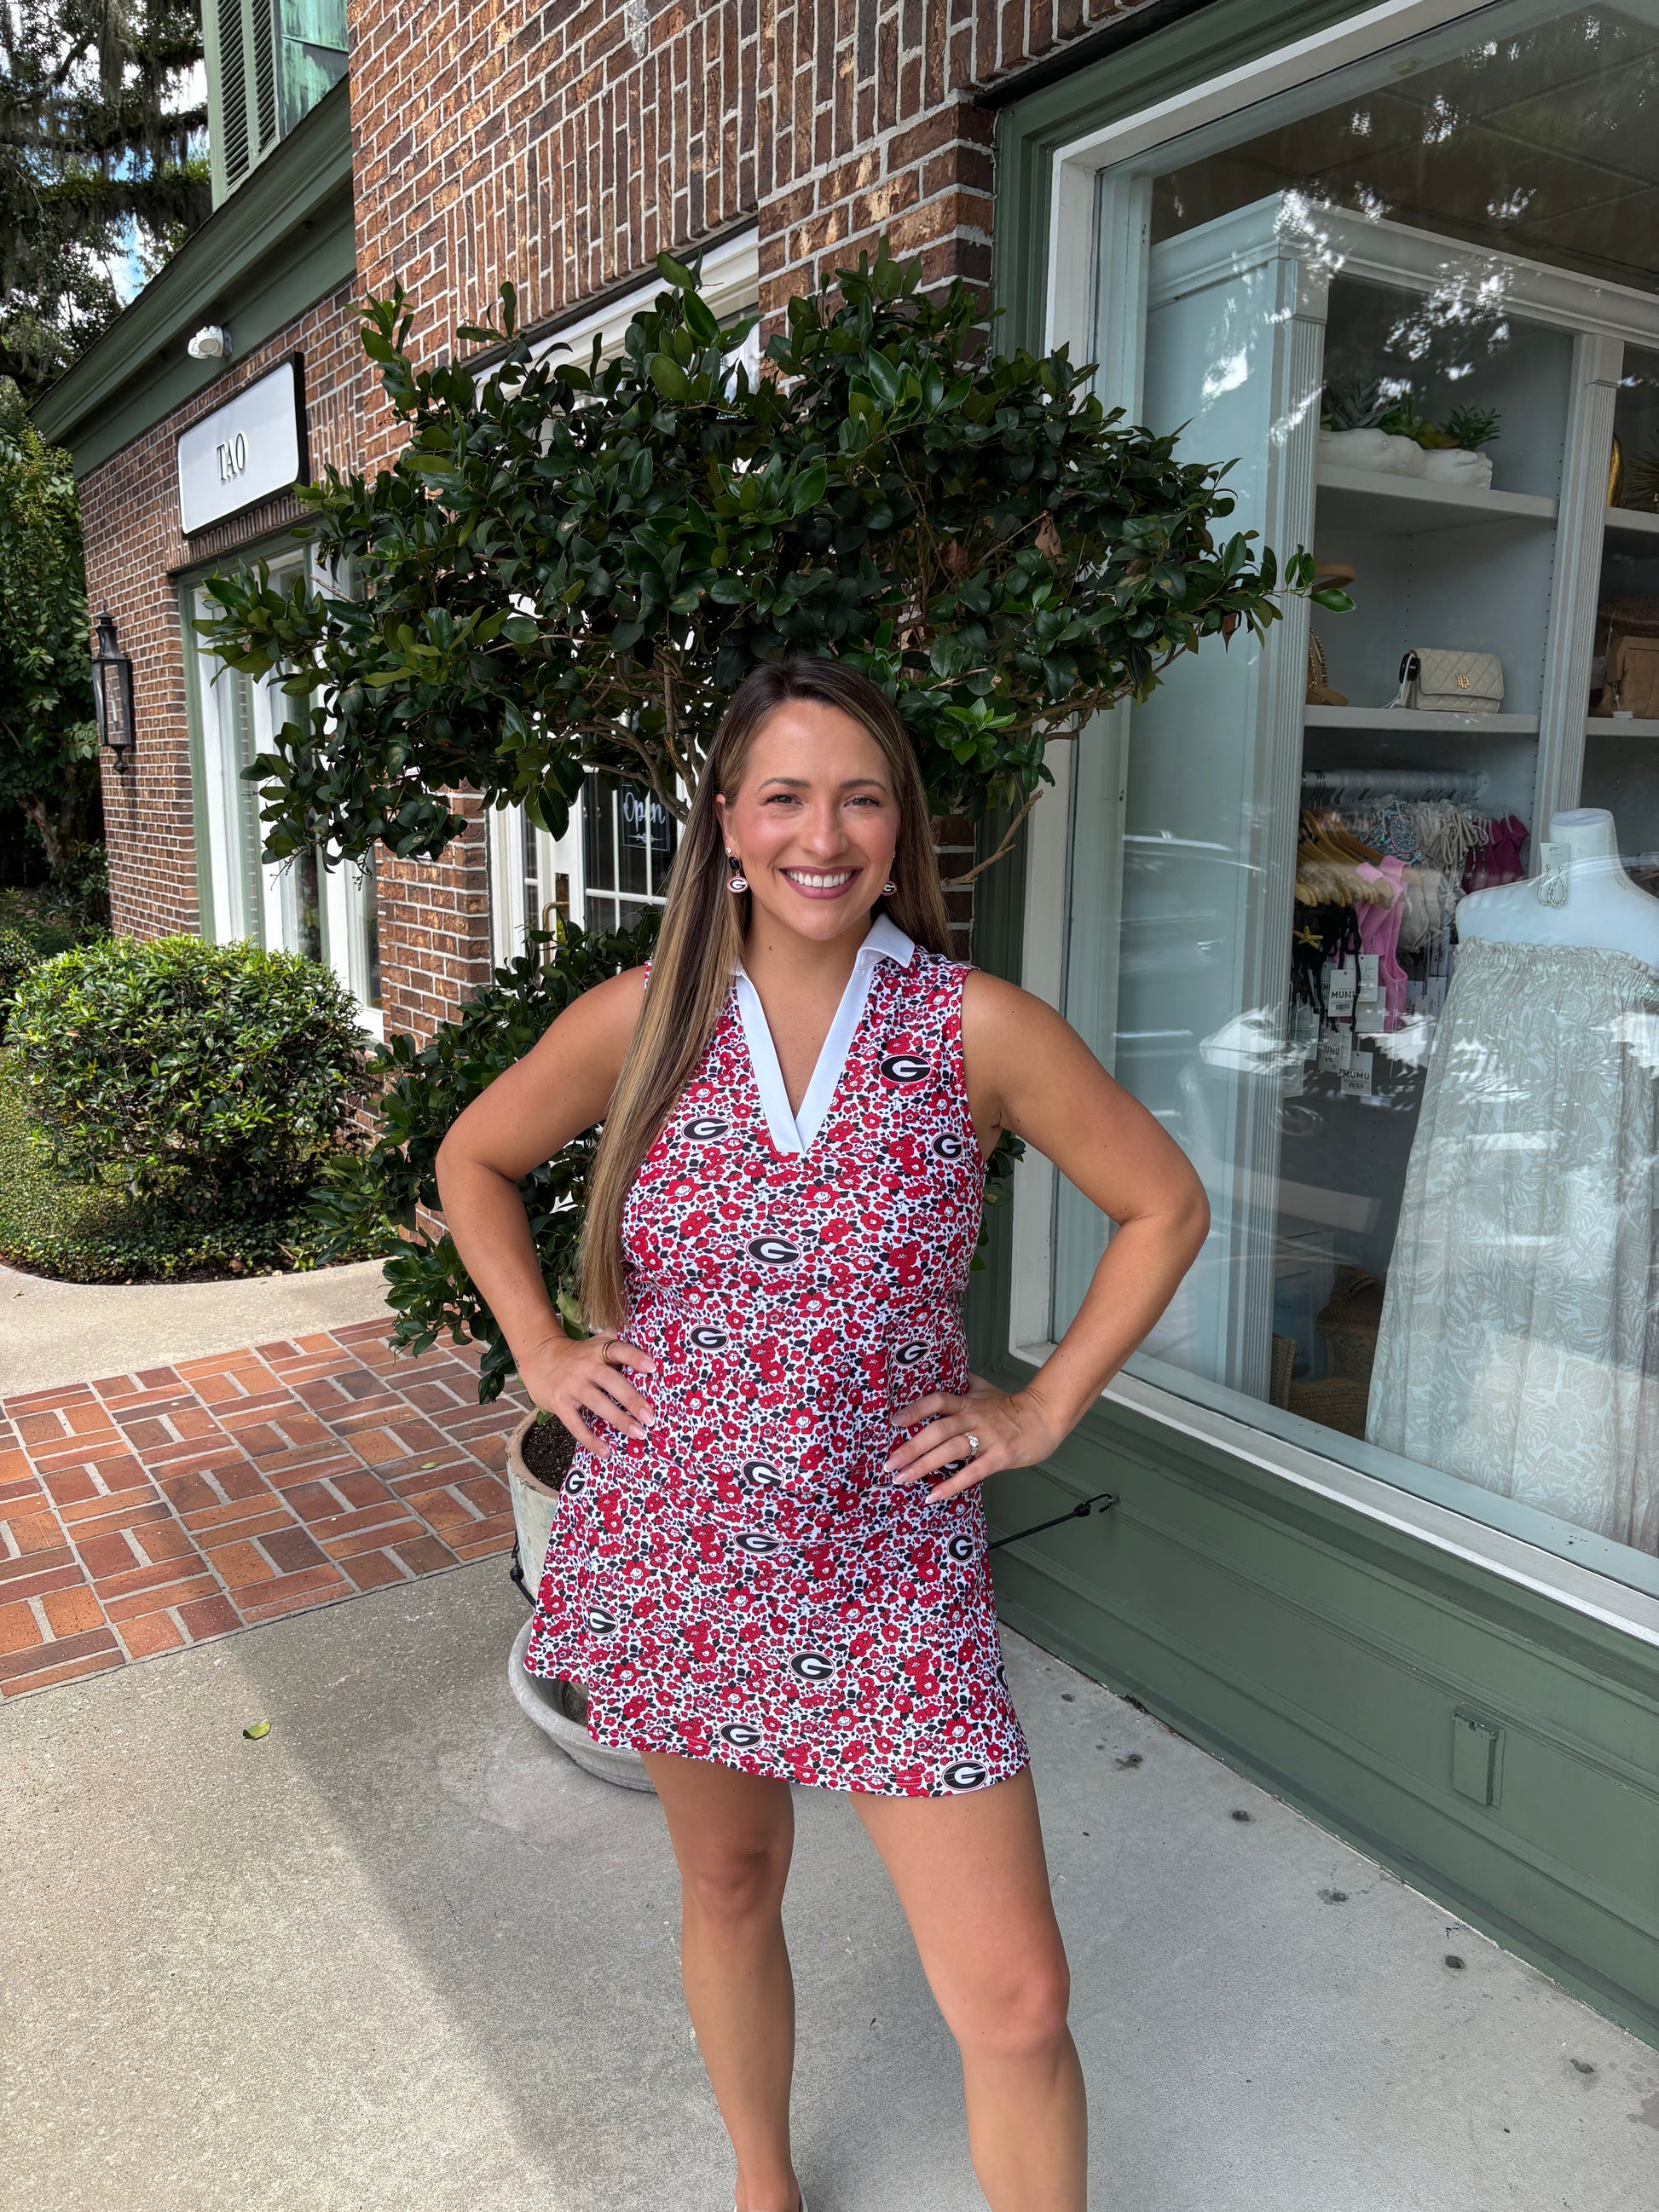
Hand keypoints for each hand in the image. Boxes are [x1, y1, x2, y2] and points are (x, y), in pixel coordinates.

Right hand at [517, 1330, 656, 1459]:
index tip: (652, 1368)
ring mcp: (571, 1385)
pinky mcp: (559, 1403)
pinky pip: (576, 1424)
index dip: (635, 1357)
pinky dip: (590, 1439)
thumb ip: (616, 1343)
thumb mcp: (594, 1343)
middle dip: (632, 1399)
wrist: (538, 1357)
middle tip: (650, 1417)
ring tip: (638, 1433)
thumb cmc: (576, 1355)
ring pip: (597, 1403)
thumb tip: (648, 1350)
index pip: (618, 1350)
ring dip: (619, 1419)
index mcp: (597, 1351)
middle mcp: (585, 1366)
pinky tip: (605, 1451)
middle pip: (611, 1381)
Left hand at [882, 1374, 1063, 1502]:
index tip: (894, 1422)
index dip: (915, 1409)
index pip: (937, 1400)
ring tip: (901, 1479)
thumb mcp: (984, 1389)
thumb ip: (964, 1383)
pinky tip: (933, 1495)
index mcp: (968, 1402)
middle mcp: (973, 1418)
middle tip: (889, 1464)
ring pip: (950, 1451)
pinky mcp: (998, 1457)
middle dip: (910, 1447)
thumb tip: (943, 1372)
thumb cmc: (1011, 1406)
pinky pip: (971, 1473)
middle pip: (937, 1430)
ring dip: (923, 1466)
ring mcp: (986, 1438)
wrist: (1044, 1418)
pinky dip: (951, 1485)